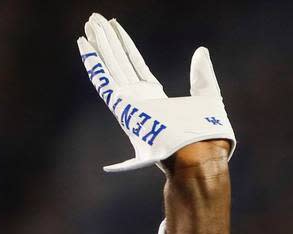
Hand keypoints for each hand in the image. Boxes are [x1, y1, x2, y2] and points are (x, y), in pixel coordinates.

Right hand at [77, 13, 234, 172]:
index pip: (136, 65)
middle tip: (94, 19)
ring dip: (99, 46)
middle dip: (107, 41)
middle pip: (119, 64)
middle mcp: (139, 101)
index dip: (125, 45)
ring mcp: (130, 104)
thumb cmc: (207, 134)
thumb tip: (202, 52)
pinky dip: (93, 64)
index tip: (115, 28)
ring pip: (110, 68)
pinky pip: (104, 82)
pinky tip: (84, 45)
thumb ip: (202, 74)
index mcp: (156, 99)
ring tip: (89, 24)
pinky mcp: (124, 109)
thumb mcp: (208, 95)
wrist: (200, 155)